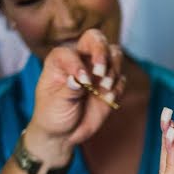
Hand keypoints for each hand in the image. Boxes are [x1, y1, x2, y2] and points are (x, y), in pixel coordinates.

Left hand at [26, 29, 124, 154]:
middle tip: (100, 72)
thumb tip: (80, 78)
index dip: (78, 64)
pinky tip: (107, 100)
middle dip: (102, 51)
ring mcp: (97, 72)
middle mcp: (80, 60)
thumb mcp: (56, 102)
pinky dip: (118, 88)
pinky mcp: (109, 86)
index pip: (71, 51)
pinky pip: (121, 79)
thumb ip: (69, 88)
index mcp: (61, 60)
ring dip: (113, 69)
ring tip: (105, 88)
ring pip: (114, 54)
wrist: (63, 134)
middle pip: (96, 39)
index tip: (82, 82)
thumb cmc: (52, 114)